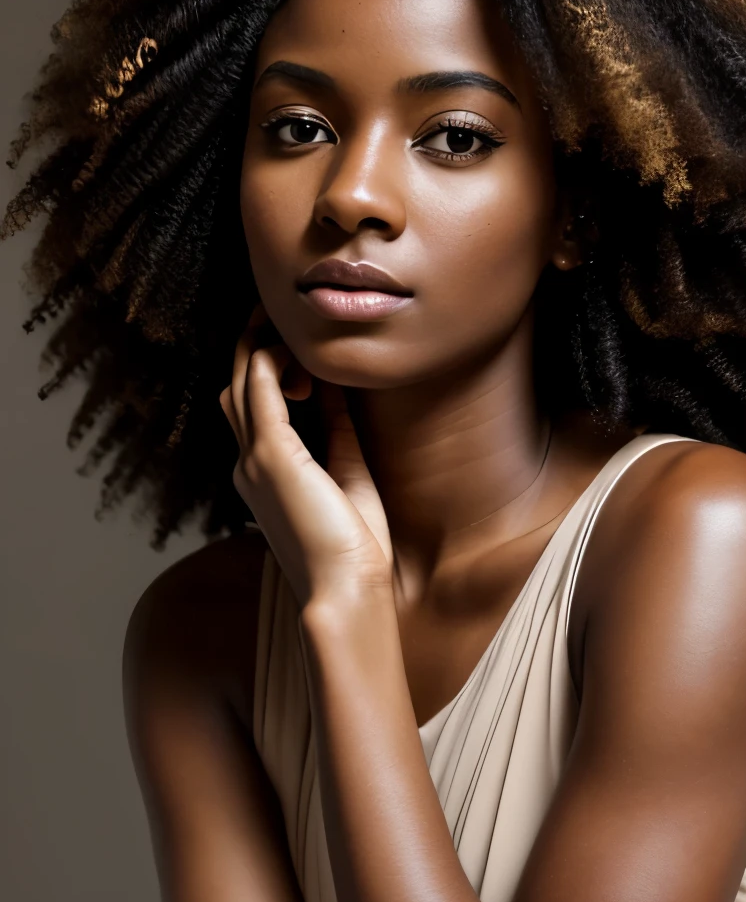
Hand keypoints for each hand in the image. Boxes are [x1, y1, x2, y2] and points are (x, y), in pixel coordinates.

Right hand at [219, 302, 392, 607]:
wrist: (347, 589)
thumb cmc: (353, 545)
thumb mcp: (348, 472)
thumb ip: (336, 429)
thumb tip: (335, 386)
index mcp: (264, 475)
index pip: (252, 409)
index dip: (265, 370)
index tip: (291, 343)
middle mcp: (249, 465)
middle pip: (236, 388)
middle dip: (251, 347)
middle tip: (272, 312)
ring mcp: (254, 460)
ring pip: (240, 383)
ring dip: (258, 345)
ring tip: (278, 317)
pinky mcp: (271, 456)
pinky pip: (259, 390)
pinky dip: (271, 362)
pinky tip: (292, 351)